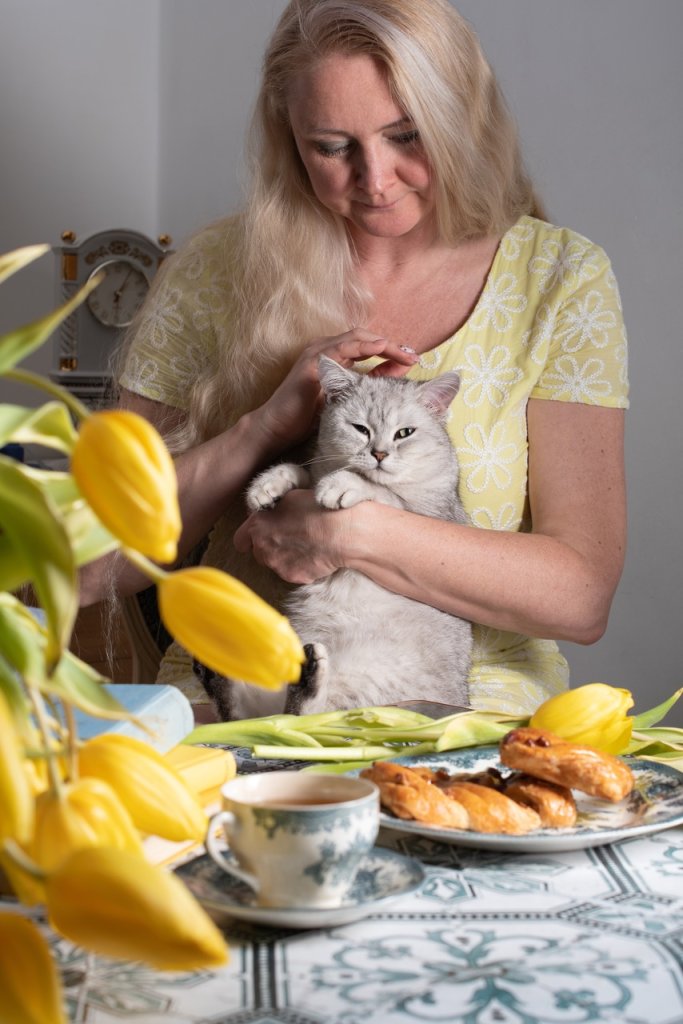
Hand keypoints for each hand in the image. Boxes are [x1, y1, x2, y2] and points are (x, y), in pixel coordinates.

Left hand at [234, 489, 347, 584]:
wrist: (342, 532)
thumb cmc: (318, 509)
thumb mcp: (290, 498)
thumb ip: (273, 510)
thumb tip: (272, 513)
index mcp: (257, 525)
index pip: (240, 539)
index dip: (250, 536)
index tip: (261, 533)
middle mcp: (262, 548)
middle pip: (257, 552)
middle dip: (268, 546)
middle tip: (288, 537)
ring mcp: (277, 565)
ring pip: (274, 563)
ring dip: (283, 556)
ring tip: (304, 545)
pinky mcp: (293, 577)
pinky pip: (292, 572)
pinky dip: (300, 565)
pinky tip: (313, 555)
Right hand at [252, 329, 417, 453]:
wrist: (278, 428)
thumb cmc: (309, 416)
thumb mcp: (348, 399)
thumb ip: (371, 384)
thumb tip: (400, 373)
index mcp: (336, 358)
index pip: (370, 347)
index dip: (392, 352)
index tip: (414, 361)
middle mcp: (328, 351)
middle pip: (366, 338)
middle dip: (392, 346)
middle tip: (413, 357)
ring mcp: (318, 354)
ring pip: (356, 338)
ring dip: (381, 344)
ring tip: (402, 353)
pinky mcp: (311, 363)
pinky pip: (339, 347)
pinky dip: (361, 346)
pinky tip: (378, 348)